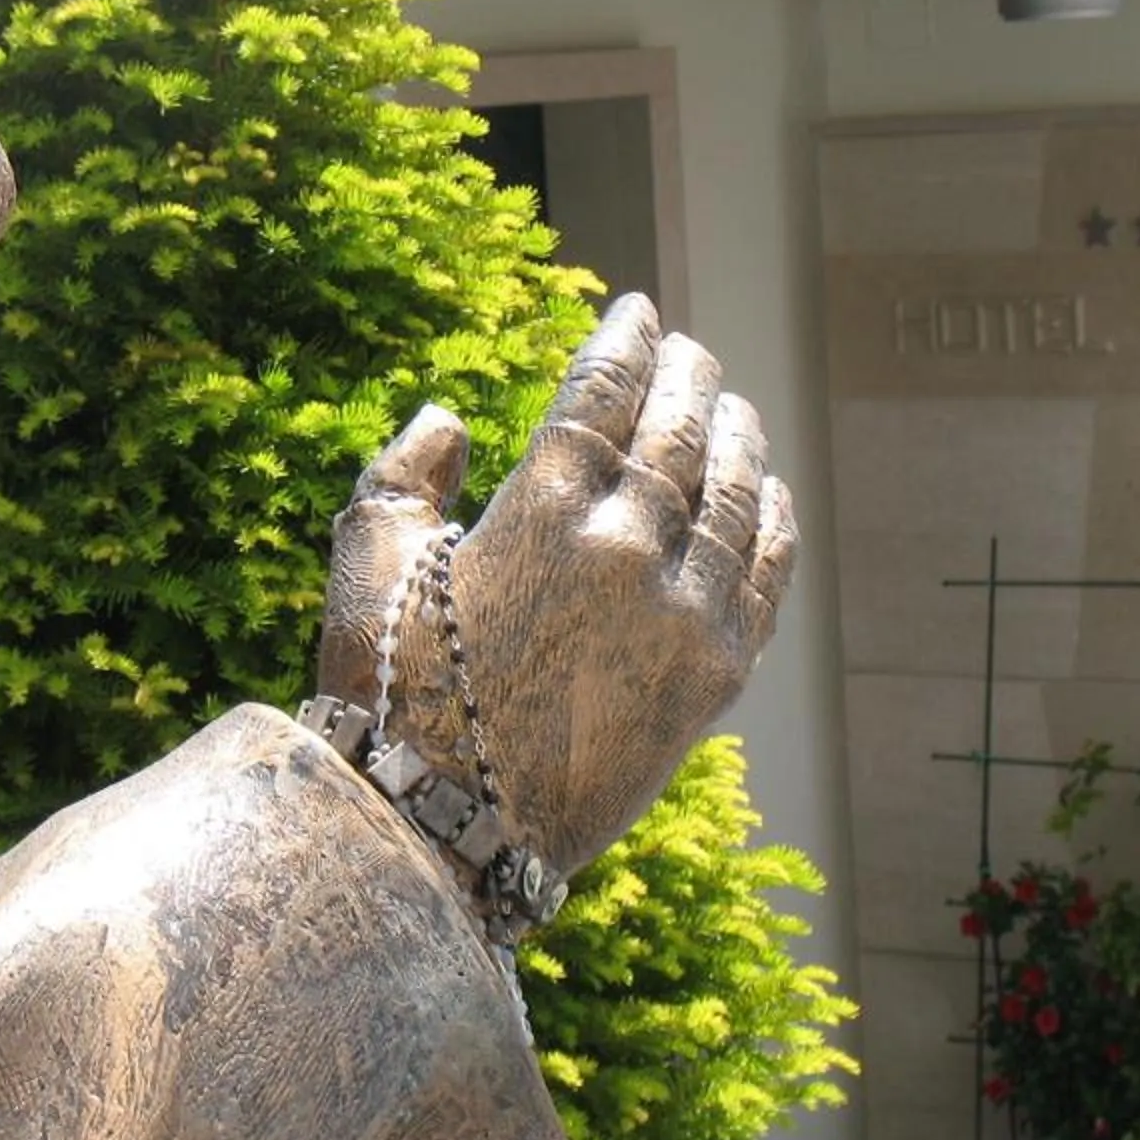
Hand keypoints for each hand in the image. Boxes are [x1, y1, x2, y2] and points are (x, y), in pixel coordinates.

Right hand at [317, 295, 795, 891]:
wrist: (443, 829)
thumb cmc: (390, 694)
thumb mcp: (367, 564)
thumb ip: (404, 474)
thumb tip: (450, 417)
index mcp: (541, 511)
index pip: (605, 390)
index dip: (626, 339)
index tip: (638, 309)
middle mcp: (625, 550)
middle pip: (680, 430)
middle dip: (688, 376)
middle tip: (689, 350)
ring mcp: (681, 615)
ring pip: (734, 493)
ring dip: (739, 436)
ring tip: (733, 406)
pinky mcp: (714, 678)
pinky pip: (764, 577)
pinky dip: (772, 522)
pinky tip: (769, 494)